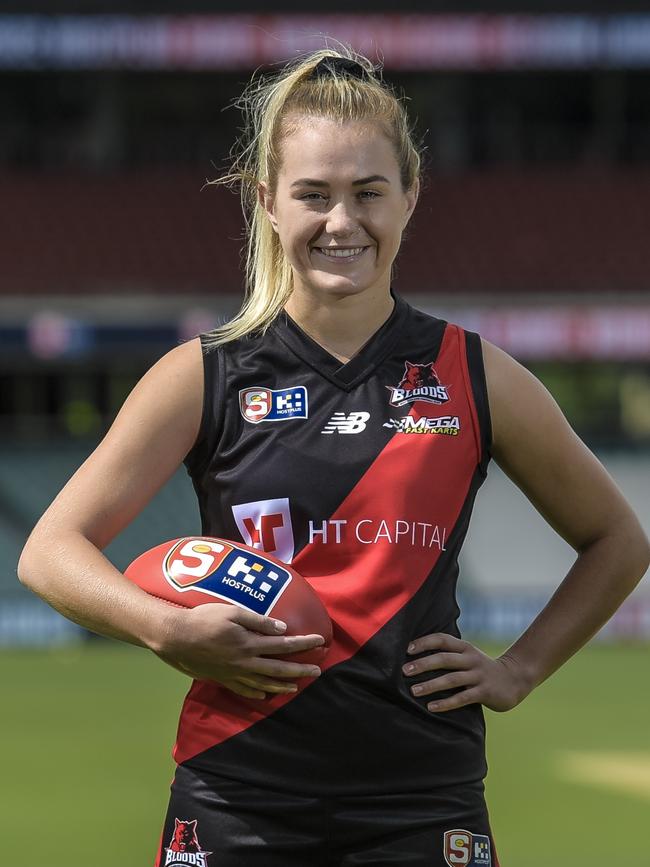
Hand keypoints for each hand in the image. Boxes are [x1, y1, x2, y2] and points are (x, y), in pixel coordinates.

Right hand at [152, 603, 323, 699]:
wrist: (176, 638)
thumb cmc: (204, 619)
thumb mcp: (232, 612)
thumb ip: (258, 621)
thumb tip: (282, 629)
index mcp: (249, 643)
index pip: (283, 645)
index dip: (304, 643)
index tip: (320, 641)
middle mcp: (245, 662)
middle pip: (279, 668)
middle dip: (301, 669)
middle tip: (318, 671)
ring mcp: (233, 673)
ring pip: (264, 683)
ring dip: (283, 685)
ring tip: (297, 686)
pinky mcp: (222, 679)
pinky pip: (244, 690)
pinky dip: (257, 693)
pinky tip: (265, 695)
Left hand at [402, 633, 532, 712]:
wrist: (515, 679)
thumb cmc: (482, 668)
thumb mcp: (469, 656)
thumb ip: (450, 655)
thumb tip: (418, 658)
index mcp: (465, 647)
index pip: (442, 639)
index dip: (424, 642)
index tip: (407, 649)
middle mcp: (471, 659)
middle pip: (444, 659)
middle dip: (423, 664)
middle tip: (405, 670)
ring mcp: (478, 675)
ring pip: (451, 679)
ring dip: (431, 685)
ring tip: (414, 691)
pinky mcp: (484, 692)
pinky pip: (462, 698)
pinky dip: (446, 703)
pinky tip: (432, 707)